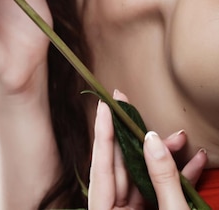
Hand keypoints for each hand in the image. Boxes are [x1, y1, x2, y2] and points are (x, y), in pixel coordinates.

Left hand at [88, 93, 206, 209]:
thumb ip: (162, 178)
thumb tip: (151, 140)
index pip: (101, 167)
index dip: (104, 133)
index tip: (104, 105)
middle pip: (122, 167)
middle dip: (137, 138)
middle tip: (131, 106)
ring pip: (143, 175)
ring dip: (163, 156)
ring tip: (180, 139)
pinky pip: (158, 189)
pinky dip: (175, 177)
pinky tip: (193, 161)